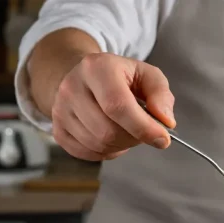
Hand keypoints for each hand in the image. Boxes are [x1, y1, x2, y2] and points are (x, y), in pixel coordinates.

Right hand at [51, 53, 175, 160]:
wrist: (82, 77)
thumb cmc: (120, 77)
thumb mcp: (146, 75)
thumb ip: (160, 94)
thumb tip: (166, 121)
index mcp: (96, 68)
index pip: (118, 106)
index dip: (142, 127)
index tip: (163, 139)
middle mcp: (72, 88)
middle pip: (107, 131)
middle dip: (134, 138)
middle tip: (144, 131)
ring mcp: (60, 110)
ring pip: (98, 145)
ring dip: (121, 145)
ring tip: (127, 130)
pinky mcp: (58, 130)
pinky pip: (88, 153)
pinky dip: (106, 151)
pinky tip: (112, 136)